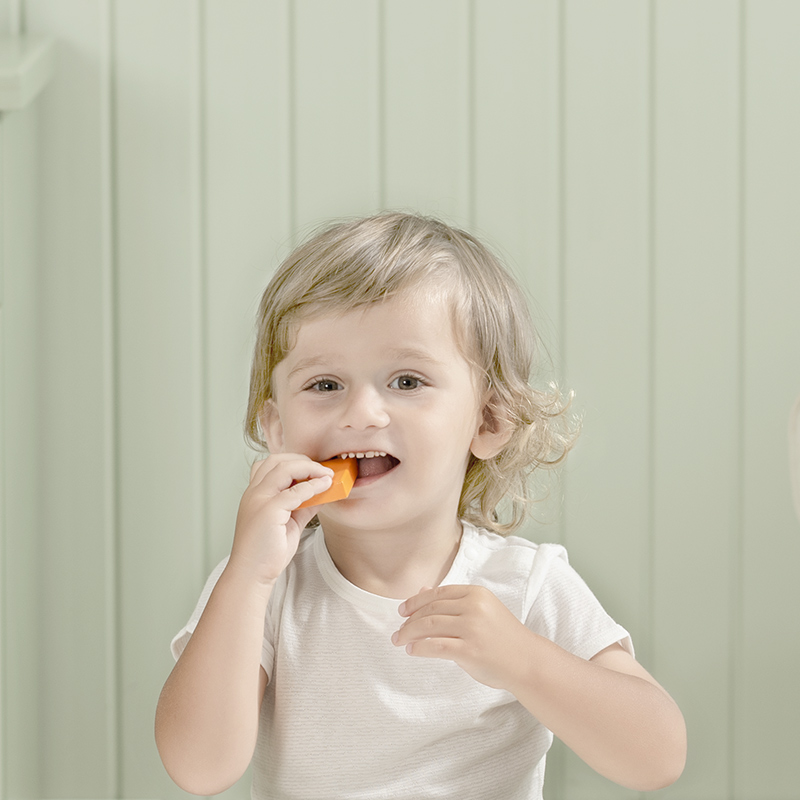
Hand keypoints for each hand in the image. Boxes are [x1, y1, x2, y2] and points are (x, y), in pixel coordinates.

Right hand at [228, 454, 332, 586]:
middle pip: (276, 460)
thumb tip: (323, 493)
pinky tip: (324, 487)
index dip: (295, 462)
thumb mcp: (290, 523)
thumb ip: (304, 506)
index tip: (315, 469)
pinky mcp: (268, 512)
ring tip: (327, 475)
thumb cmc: (267, 552)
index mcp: (255, 494)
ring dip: (309, 468)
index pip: (272, 465)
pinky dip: (312, 486)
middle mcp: (254, 493)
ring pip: (284, 468)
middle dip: (303, 460)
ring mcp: (259, 500)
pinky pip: (293, 492)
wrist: (251, 575)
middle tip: (323, 469)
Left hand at [392, 585, 529, 689]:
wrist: (527, 661)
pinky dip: (420, 647)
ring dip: (409, 633)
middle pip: (431, 609)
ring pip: (429, 625)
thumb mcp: (481, 610)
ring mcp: (472, 628)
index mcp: (476, 593)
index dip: (416, 601)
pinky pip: (436, 646)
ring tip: (400, 641)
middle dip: (409, 620)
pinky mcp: (470, 650)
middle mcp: (473, 607)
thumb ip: (453, 601)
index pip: (438, 593)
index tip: (402, 611)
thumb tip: (421, 591)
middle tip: (398, 630)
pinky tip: (412, 650)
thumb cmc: (503, 637)